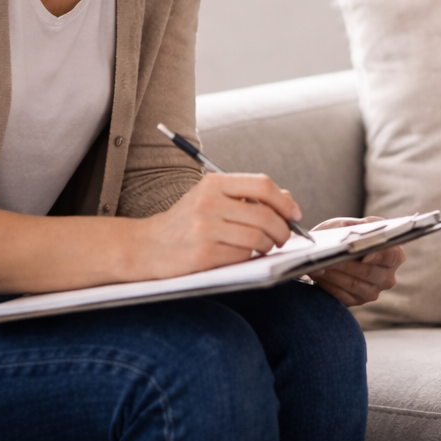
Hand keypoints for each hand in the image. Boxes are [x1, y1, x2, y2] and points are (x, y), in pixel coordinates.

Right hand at [136, 173, 301, 279]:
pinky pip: (243, 256)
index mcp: (213, 183)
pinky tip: (242, 255)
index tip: (294, 213)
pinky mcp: (203, 254)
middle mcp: (209, 203)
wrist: (146, 246)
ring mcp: (205, 229)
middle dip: (283, 229)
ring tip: (265, 246)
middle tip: (284, 237)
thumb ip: (248, 195)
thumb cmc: (186, 221)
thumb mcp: (212, 198)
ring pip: (258, 238)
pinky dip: (250, 258)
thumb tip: (288, 199)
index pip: (262, 185)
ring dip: (268, 245)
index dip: (284, 201)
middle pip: (265, 215)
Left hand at [307, 217, 404, 306]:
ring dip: (334, 274)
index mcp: (393, 256)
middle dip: (347, 264)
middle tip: (330, 258)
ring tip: (319, 265)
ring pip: (353, 284)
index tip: (363, 255)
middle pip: (368, 272)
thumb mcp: (350, 225)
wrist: (328, 254)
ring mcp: (372, 292)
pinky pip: (341, 295)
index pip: (391, 256)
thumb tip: (367, 226)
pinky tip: (318, 274)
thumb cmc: (341, 237)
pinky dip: (328, 284)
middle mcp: (387, 277)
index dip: (378, 255)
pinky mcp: (356, 301)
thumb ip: (360, 226)